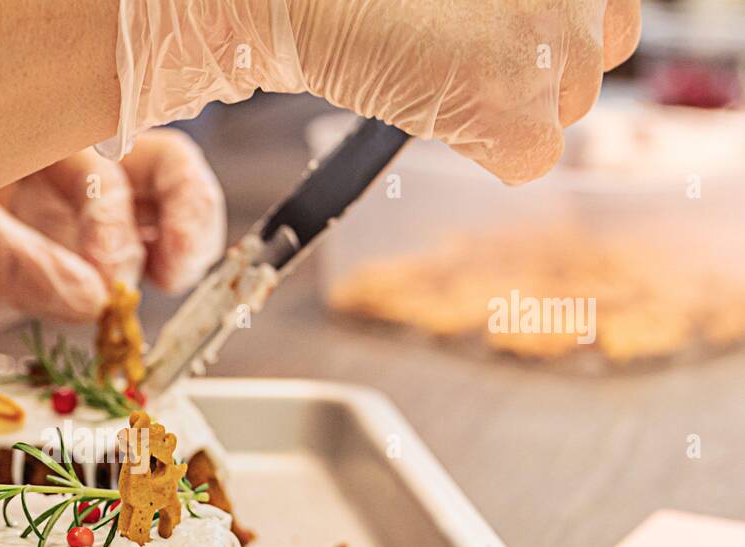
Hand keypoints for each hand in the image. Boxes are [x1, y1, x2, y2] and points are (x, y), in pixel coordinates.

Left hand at [0, 129, 224, 356]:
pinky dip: (141, 297)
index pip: (120, 120)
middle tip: (160, 278)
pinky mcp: (68, 267)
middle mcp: (59, 161)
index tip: (125, 252)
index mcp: (27, 124)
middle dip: (178, 217)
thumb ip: (5, 261)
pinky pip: (126, 272)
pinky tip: (129, 324)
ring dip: (178, 251)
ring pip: (155, 216)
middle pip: (156, 167)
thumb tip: (90, 298)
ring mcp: (69, 215)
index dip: (150, 176)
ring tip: (160, 296)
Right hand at [102, 0, 640, 184]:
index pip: (608, 16)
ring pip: (566, 112)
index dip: (555, 35)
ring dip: (514, 109)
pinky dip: (490, 152)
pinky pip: (531, 159)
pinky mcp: (517, 111)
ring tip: (443, 80)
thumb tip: (528, 42)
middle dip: (539, 74)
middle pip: (595, 63)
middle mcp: (577, 0)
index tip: (506, 44)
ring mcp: (554, 53)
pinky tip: (439, 114)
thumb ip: (510, 7)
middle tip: (465, 64)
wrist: (310, 0)